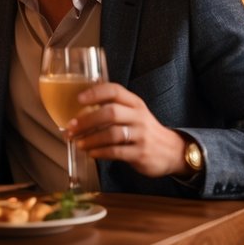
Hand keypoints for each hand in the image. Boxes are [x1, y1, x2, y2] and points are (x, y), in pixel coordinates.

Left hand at [66, 82, 189, 178]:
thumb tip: (80, 106)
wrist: (172, 151)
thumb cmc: (144, 130)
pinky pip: (116, 152)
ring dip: (91, 139)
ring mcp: (141, 135)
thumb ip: (114, 107)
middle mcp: (139, 117)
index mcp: (135, 103)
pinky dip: (100, 152)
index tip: (78, 99)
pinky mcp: (141, 153)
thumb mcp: (134, 113)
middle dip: (87, 120)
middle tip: (71, 128)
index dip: (95, 93)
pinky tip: (91, 153)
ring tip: (78, 143)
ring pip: (112, 134)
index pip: (115, 91)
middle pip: (110, 113)